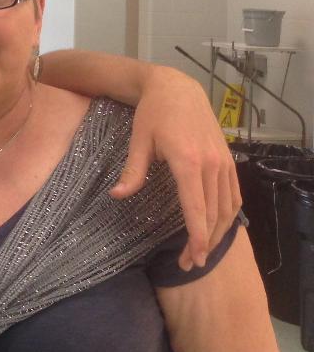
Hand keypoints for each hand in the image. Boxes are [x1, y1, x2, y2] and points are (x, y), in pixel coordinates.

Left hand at [110, 67, 238, 269]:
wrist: (177, 88)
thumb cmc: (152, 114)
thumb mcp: (138, 140)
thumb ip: (132, 171)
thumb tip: (116, 196)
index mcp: (187, 161)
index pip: (196, 207)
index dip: (197, 236)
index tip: (194, 257)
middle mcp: (210, 164)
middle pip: (213, 214)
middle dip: (204, 242)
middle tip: (189, 263)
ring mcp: (223, 162)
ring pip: (227, 207)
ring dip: (218, 232)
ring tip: (202, 251)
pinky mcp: (228, 159)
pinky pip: (234, 194)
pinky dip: (229, 214)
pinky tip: (219, 227)